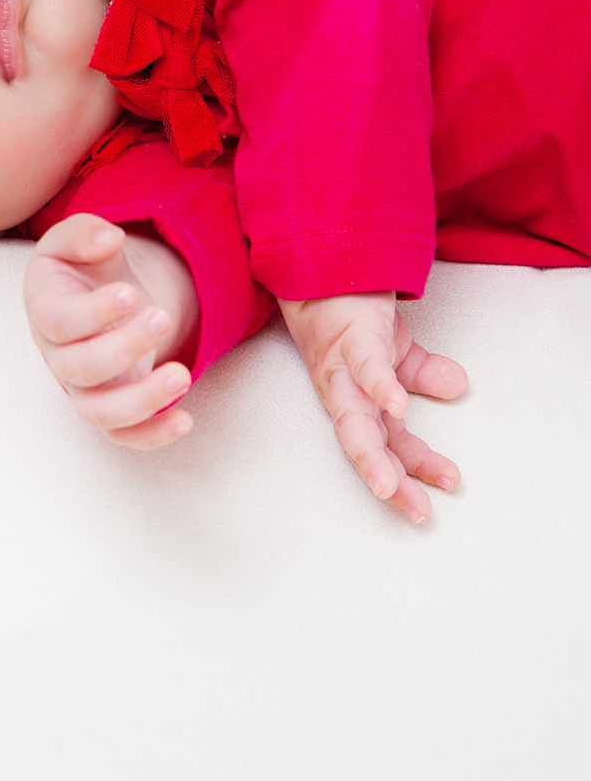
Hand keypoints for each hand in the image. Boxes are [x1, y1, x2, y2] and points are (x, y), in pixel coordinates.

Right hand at [24, 214, 197, 449]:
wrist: (91, 296)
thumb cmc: (81, 268)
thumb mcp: (74, 240)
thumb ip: (84, 232)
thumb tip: (108, 239)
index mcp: (45, 310)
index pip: (60, 322)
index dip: (94, 313)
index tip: (130, 293)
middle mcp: (59, 356)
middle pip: (81, 369)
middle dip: (124, 347)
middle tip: (161, 316)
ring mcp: (83, 388)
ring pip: (100, 412)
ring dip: (142, 399)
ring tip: (182, 374)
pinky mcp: (109, 406)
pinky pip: (123, 435)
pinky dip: (152, 435)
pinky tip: (186, 419)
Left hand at [277, 292, 467, 523]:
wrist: (323, 269)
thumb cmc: (350, 314)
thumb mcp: (392, 350)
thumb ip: (420, 372)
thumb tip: (457, 386)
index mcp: (360, 400)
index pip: (386, 445)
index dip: (406, 474)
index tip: (427, 504)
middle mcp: (345, 391)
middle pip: (363, 443)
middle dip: (386, 479)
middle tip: (415, 511)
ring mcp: (344, 367)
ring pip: (353, 417)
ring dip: (371, 453)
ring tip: (389, 484)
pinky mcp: (352, 337)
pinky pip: (366, 365)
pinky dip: (380, 386)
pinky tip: (398, 406)